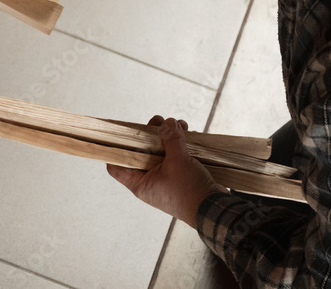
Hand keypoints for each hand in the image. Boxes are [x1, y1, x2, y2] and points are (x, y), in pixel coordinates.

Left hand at [107, 116, 226, 227]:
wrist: (214, 208)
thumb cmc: (190, 191)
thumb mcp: (178, 161)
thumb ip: (171, 139)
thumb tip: (167, 123)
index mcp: (140, 183)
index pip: (116, 166)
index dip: (116, 149)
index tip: (123, 133)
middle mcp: (150, 181)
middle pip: (141, 152)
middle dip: (151, 134)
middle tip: (161, 122)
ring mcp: (164, 178)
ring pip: (160, 151)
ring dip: (169, 136)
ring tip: (180, 126)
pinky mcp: (179, 175)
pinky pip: (174, 155)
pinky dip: (179, 144)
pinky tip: (188, 134)